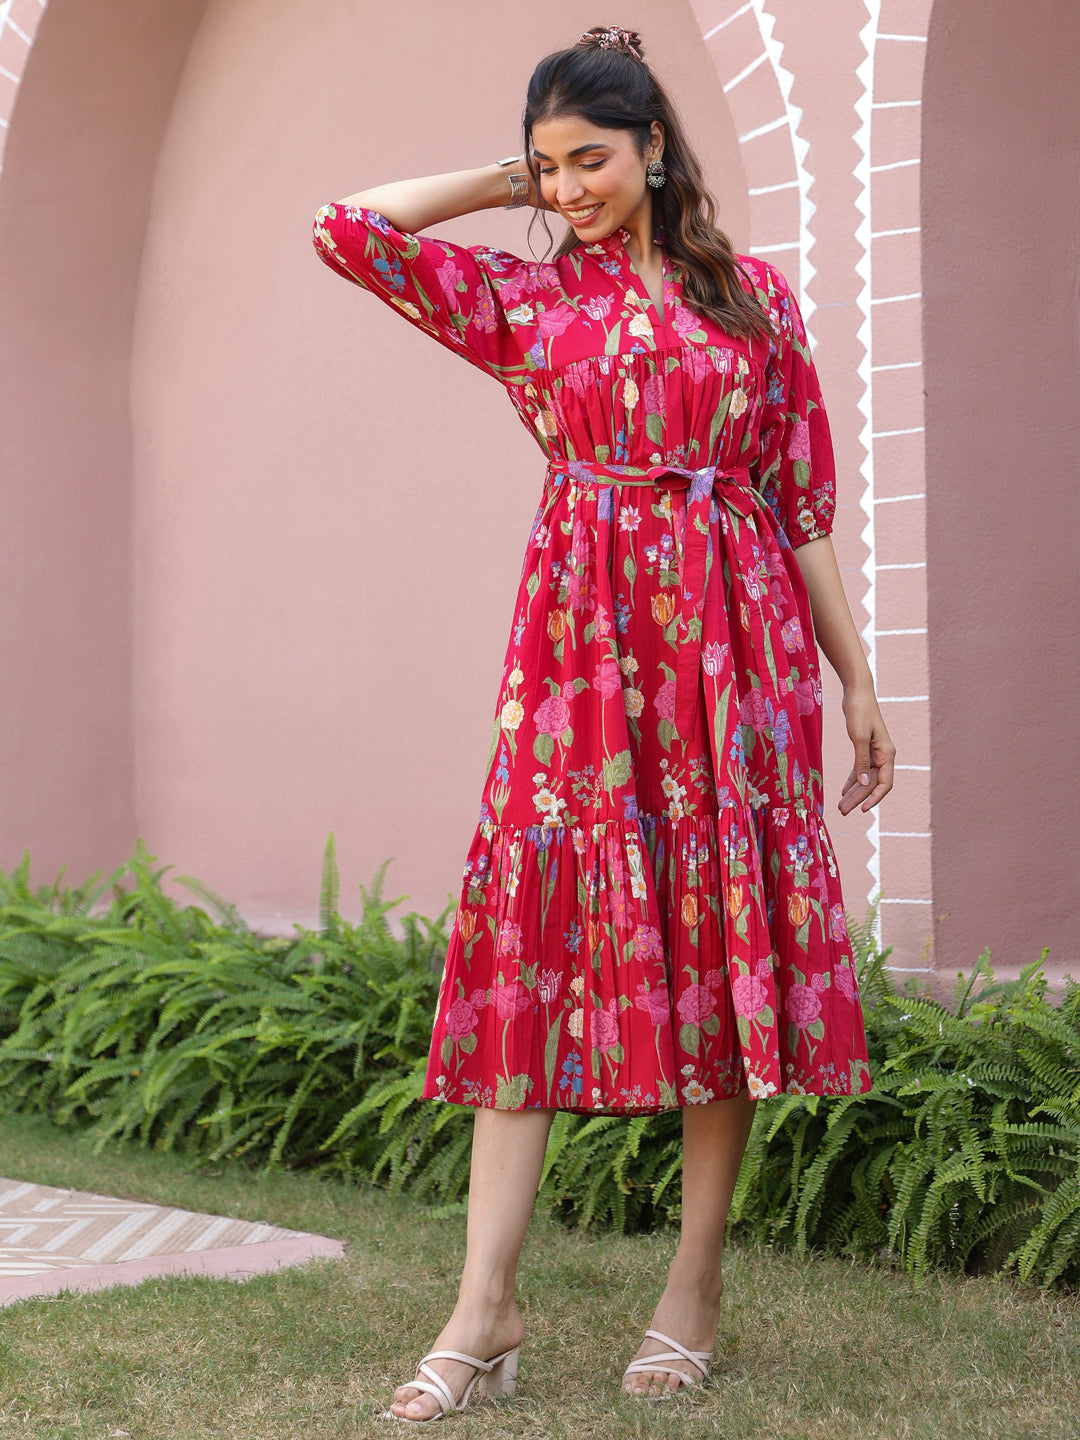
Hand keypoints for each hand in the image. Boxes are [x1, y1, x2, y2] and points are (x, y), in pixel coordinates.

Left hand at [838, 687, 894, 814]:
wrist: (857, 692)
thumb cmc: (860, 711)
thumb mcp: (858, 737)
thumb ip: (861, 761)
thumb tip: (863, 784)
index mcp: (886, 753)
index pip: (885, 783)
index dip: (875, 798)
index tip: (863, 810)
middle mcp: (883, 755)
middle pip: (872, 783)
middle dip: (858, 798)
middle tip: (842, 811)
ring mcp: (874, 752)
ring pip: (865, 778)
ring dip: (854, 792)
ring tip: (841, 806)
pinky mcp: (864, 747)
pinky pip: (860, 769)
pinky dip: (852, 780)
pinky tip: (844, 791)